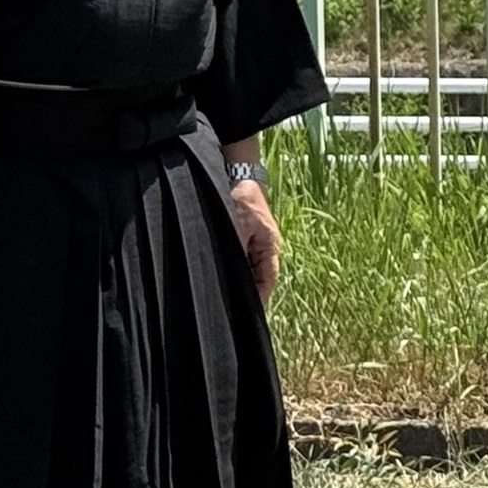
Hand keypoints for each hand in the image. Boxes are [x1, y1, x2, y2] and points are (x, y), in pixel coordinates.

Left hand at [229, 178, 282, 302]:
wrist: (235, 173)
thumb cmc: (239, 199)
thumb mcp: (236, 227)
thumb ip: (235, 253)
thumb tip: (231, 278)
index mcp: (270, 246)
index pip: (268, 280)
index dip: (259, 299)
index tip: (248, 314)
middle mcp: (263, 247)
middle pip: (257, 278)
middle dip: (246, 293)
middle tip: (231, 310)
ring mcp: (252, 242)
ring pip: (246, 269)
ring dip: (235, 280)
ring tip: (222, 297)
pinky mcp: (240, 237)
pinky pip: (237, 259)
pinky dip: (229, 268)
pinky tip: (217, 276)